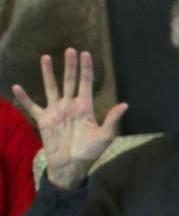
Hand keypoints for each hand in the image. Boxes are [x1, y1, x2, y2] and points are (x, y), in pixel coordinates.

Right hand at [12, 49, 126, 190]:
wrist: (72, 165)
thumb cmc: (90, 151)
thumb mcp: (105, 136)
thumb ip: (112, 119)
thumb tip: (125, 104)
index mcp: (85, 106)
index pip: (85, 83)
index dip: (86, 69)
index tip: (86, 53)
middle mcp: (70, 105)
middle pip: (69, 80)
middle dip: (70, 66)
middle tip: (70, 49)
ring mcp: (56, 111)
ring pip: (51, 87)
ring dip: (48, 73)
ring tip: (45, 57)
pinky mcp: (43, 120)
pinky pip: (31, 106)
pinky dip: (24, 98)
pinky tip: (17, 87)